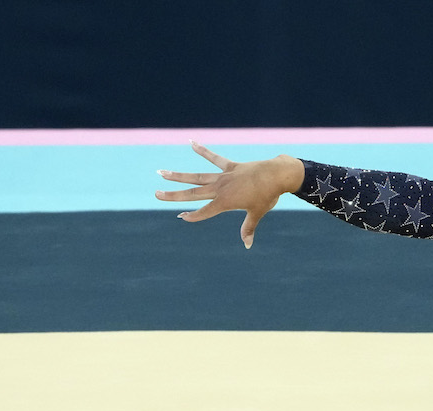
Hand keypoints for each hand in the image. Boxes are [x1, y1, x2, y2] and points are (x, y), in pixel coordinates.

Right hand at [155, 142, 303, 247]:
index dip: (193, 216)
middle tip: (156, 194)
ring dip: (179, 175)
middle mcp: (220, 188)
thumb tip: (247, 245)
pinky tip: (191, 142)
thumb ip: (248, 228)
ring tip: (162, 172)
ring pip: (197, 176)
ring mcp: (224, 176)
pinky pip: (214, 158)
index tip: (181, 217)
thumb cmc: (268, 196)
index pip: (205, 211)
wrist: (276, 175)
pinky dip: (203, 150)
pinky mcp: (230, 166)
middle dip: (173, 195)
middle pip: (192, 193)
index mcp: (225, 202)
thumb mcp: (257, 213)